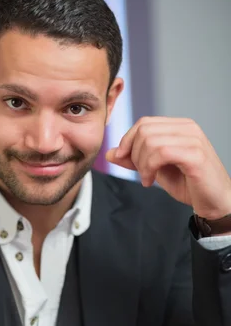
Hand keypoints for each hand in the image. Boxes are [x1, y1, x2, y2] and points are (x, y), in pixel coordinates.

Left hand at [106, 117, 230, 219]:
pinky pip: (161, 153)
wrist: (214, 202)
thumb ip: (135, 160)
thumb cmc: (189, 185)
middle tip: (140, 173)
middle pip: (144, 130)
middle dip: (134, 154)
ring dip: (141, 164)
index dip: (127, 141)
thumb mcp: (156, 170)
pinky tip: (150, 181)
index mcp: (179, 127)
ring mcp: (193, 139)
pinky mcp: (195, 155)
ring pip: (150, 141)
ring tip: (147, 179)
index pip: (144, 123)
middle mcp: (188, 128)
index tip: (122, 159)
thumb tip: (111, 153)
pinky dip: (149, 168)